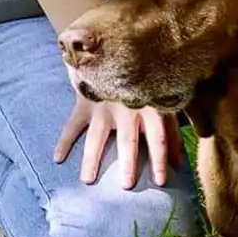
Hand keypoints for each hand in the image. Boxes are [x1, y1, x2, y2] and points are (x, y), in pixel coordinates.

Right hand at [54, 94, 179, 188]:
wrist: (117, 51)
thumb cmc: (145, 83)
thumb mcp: (163, 101)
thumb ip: (172, 131)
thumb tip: (179, 164)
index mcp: (150, 108)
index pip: (158, 137)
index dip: (161, 159)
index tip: (160, 181)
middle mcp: (127, 108)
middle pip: (128, 140)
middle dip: (128, 163)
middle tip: (127, 185)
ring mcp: (104, 106)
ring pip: (97, 136)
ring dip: (92, 158)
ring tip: (88, 180)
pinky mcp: (86, 103)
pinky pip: (73, 124)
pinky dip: (64, 141)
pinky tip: (58, 159)